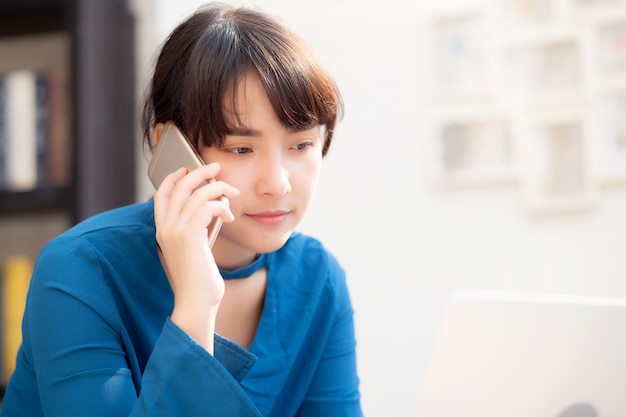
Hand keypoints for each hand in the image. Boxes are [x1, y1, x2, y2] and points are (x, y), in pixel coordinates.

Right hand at [153, 162, 239, 352]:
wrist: (196, 302)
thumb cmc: (198, 279)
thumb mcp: (193, 249)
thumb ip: (195, 229)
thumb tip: (211, 208)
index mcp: (163, 230)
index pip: (161, 194)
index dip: (173, 177)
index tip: (188, 168)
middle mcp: (165, 227)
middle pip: (178, 186)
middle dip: (199, 172)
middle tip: (216, 166)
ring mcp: (176, 231)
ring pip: (197, 193)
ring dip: (218, 188)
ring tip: (233, 192)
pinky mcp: (190, 235)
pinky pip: (208, 206)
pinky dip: (222, 205)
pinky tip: (230, 216)